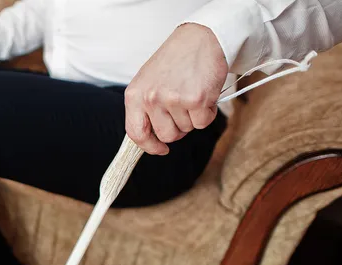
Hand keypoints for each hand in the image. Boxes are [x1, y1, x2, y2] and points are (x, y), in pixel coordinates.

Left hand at [124, 23, 227, 154]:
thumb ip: (145, 109)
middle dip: (178, 127)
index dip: (149, 146)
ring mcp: (172, 99)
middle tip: (183, 107)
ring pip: (187, 129)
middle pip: (167, 135)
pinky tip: (204, 94)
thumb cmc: (174, 61)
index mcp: (134, 95)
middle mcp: (151, 98)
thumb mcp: (148, 82)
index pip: (136, 133)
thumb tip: (150, 139)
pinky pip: (203, 122)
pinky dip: (207, 112)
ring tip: (192, 92)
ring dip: (193, 116)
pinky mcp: (195, 99)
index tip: (160, 149)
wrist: (199, 38)